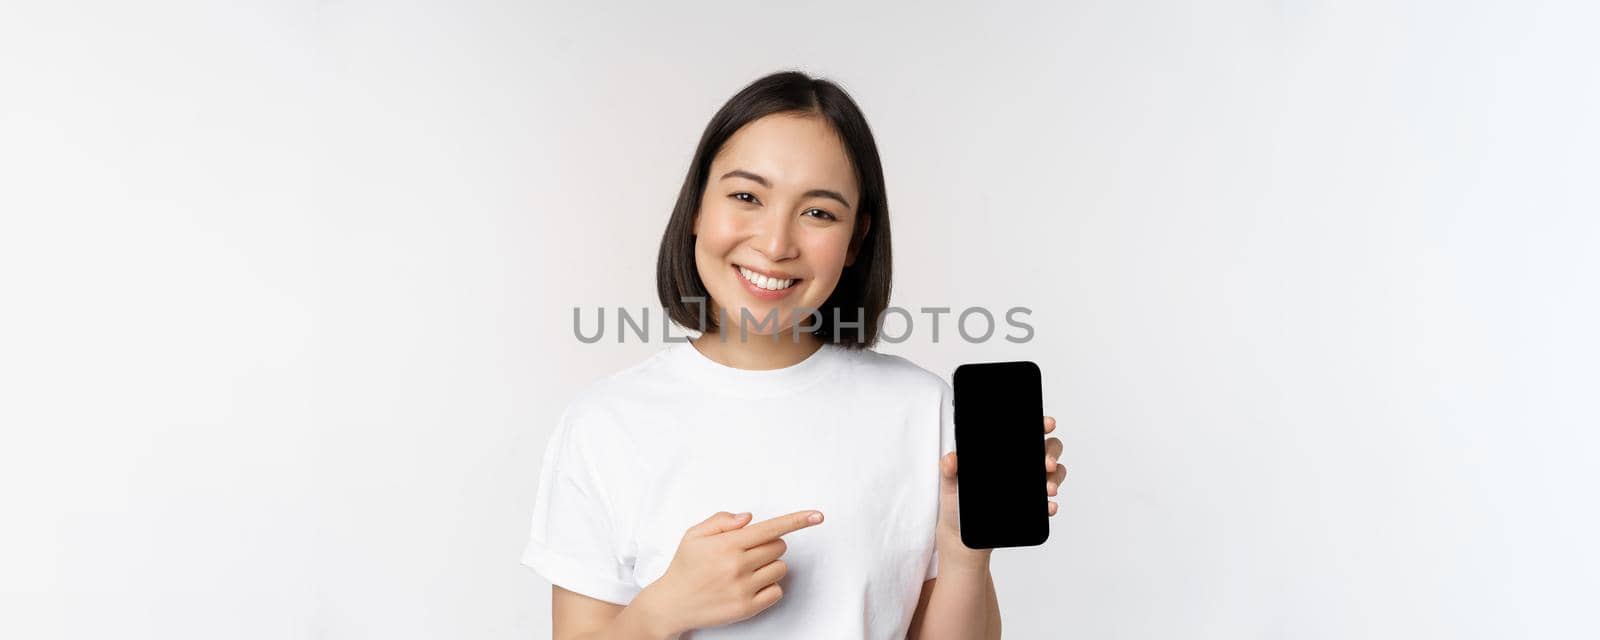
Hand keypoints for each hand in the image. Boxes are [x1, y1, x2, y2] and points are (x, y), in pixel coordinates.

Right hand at [634, 509, 824, 635]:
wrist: (672, 604)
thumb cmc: (685, 566)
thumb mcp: (695, 534)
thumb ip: (722, 520)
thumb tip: (749, 518)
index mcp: (727, 544)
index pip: (771, 528)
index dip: (797, 520)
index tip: (818, 516)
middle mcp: (738, 566)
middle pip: (779, 546)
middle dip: (769, 544)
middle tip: (748, 550)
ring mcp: (744, 588)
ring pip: (780, 568)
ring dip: (770, 565)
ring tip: (747, 569)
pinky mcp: (747, 608)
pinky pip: (777, 591)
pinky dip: (769, 586)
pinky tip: (751, 584)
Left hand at [937, 416, 1065, 550]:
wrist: (962, 537)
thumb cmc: (957, 505)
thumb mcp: (950, 484)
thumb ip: (949, 470)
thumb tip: (951, 458)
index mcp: (1004, 454)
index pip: (1026, 433)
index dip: (1040, 424)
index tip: (1047, 424)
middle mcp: (1021, 467)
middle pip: (1047, 449)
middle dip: (1052, 452)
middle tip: (1046, 463)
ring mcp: (1029, 486)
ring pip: (1054, 473)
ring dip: (1055, 478)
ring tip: (1047, 489)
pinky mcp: (1032, 508)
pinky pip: (1049, 502)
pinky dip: (1051, 504)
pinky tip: (1048, 506)